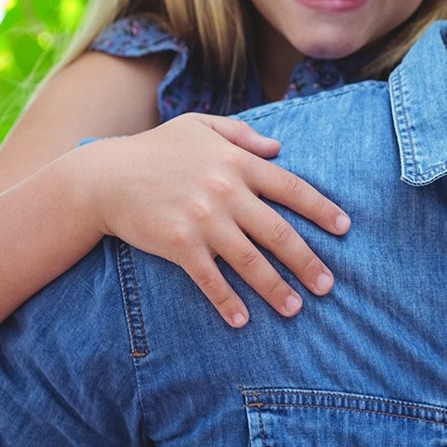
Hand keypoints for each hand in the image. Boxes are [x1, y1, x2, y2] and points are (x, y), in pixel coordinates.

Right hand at [81, 113, 346, 326]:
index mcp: (237, 162)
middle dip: (308, 262)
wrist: (102, 177)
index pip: (292, 188)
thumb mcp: (199, 127)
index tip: (344, 229)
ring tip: (296, 308)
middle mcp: (226, 191)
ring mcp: (203, 219)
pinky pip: (210, 278)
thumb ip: (241, 134)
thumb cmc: (153, 149)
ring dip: (276, 288)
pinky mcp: (178, 244)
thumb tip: (279, 148)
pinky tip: (242, 320)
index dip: (321, 210)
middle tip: (328, 285)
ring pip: (251, 260)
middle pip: (279, 232)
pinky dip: (227, 301)